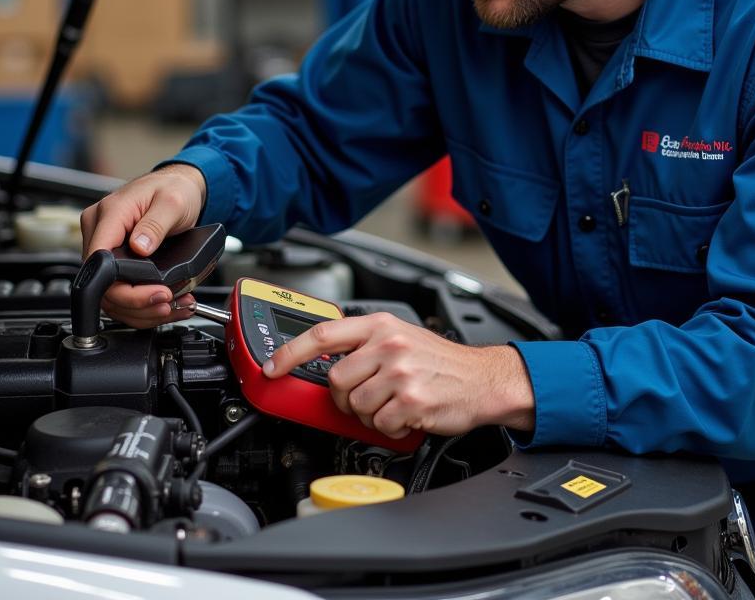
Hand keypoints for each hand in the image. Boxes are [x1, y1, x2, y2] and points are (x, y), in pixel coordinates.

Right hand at [79, 163, 206, 328]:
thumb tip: (140, 246)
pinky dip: (142, 304)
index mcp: (109, 215)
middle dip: (137, 304)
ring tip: (171, 307)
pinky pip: (121, 290)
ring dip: (142, 309)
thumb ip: (155, 224)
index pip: (99, 262)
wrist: (180, 184)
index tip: (155, 294)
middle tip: (167, 305)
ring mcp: (106, 247)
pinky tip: (164, 304)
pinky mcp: (115, 259)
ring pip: (111, 295)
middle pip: (104, 285)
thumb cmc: (174, 187)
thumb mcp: (172, 202)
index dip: (123, 288)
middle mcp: (100, 232)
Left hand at [263, 313, 535, 438]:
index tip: (272, 368)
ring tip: (391, 405)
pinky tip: (405, 416)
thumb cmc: (440, 362)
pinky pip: (379, 425)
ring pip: (355, 406)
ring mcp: (400, 373)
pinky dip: (389, 428)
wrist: (482, 379)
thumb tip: (322, 363)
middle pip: (336, 380)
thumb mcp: (400, 337)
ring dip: (369, 415)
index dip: (290, 352)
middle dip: (346, 397)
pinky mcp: (411, 402)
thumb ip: (363, 345)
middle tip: (368, 397)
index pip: (323, 334)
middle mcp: (388, 345)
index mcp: (380, 325)